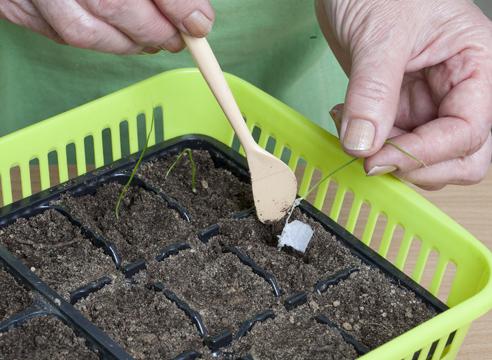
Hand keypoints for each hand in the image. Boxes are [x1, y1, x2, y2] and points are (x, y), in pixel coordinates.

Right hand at [0, 0, 214, 53]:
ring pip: (83, 32)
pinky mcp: (14, 5)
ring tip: (151, 41)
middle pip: (111, 5)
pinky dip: (94, 39)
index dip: (176, 6)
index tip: (199, 23)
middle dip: (154, 31)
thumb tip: (195, 16)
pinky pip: (57, 34)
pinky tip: (115, 34)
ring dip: (126, 44)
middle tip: (178, 38)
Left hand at [317, 0, 491, 189]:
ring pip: (424, 155)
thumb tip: (364, 145)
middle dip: (417, 166)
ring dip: (386, 156)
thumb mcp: (380, 36)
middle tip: (372, 159)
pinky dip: (367, 143)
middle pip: (460, 154)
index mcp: (476, 65)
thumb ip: (374, 92)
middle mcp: (457, 89)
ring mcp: (427, 100)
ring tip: (350, 126)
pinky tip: (344, 117)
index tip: (378, 159)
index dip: (425, 153)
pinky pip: (391, 141)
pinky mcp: (398, 105)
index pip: (468, 131)